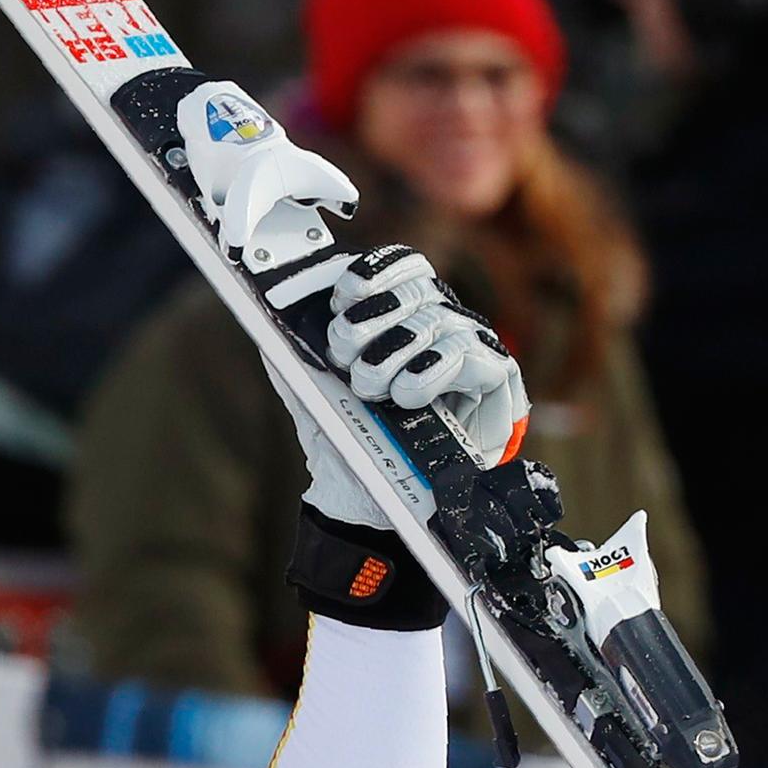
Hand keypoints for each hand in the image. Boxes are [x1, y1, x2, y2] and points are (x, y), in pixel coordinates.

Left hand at [270, 245, 529, 529]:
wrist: (372, 501)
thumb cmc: (349, 441)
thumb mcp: (313, 394)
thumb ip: (295, 357)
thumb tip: (270, 318)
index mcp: (400, 317)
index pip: (401, 266)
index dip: (372, 275)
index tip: (340, 299)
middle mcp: (440, 325)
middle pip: (417, 289)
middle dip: (368, 321)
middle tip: (344, 356)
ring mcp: (471, 349)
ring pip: (439, 321)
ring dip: (395, 352)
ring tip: (371, 387)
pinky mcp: (497, 381)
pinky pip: (472, 356)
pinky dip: (433, 371)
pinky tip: (407, 393)